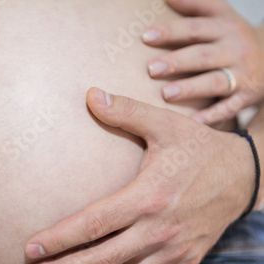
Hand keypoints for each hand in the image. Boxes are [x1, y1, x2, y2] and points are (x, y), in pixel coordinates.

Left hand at [24, 87, 254, 263]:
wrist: (245, 175)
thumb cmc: (199, 148)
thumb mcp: (165, 124)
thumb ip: (126, 111)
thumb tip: (89, 94)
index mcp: (147, 196)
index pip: (94, 223)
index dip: (60, 238)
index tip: (31, 249)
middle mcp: (158, 230)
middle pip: (102, 259)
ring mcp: (173, 252)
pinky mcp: (186, 263)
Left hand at [143, 0, 263, 124]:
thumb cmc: (230, 37)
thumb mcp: (219, 15)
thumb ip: (194, 6)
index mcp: (224, 27)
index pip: (195, 28)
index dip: (171, 31)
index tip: (146, 36)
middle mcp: (234, 49)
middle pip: (203, 55)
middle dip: (177, 62)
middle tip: (151, 69)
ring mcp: (242, 73)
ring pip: (215, 81)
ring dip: (191, 88)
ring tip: (166, 94)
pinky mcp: (247, 95)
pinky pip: (230, 107)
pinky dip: (213, 115)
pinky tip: (194, 121)